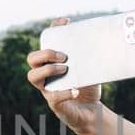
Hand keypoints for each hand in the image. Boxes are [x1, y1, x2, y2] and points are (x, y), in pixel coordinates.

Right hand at [26, 18, 105, 133]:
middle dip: (46, 54)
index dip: (53, 29)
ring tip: (65, 69)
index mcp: (52, 61)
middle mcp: (45, 74)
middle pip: (32, 58)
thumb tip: (102, 42)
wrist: (92, 112)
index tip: (66, 22)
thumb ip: (91, 57)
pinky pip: (52, 97)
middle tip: (64, 56)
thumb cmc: (88, 87)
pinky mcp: (54, 104)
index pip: (46, 40)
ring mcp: (47, 88)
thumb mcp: (90, 68)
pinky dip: (64, 92)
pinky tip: (75, 91)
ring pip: (32, 76)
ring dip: (48, 70)